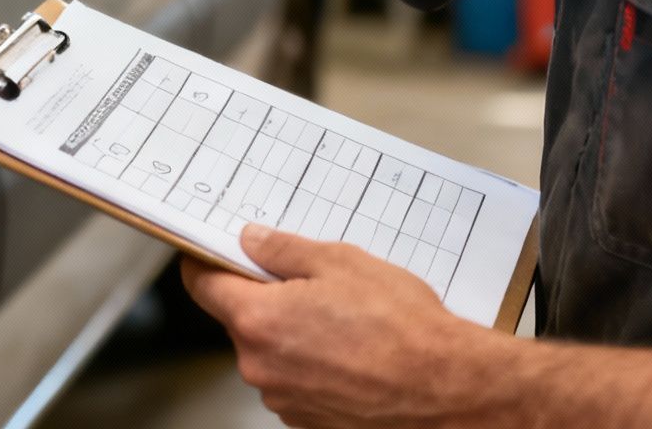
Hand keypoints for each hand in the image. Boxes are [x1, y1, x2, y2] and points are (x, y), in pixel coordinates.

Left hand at [182, 224, 502, 426]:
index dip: (206, 262)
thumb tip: (251, 241)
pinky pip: (295, 382)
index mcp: (258, 320)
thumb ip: (283, 251)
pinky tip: (350, 354)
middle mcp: (261, 367)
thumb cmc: (403, 330)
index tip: (212, 251)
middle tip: (310, 285)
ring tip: (344, 324)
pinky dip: (312, 366)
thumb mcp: (341, 263)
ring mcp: (284, 400)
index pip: (202, 285)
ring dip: (292, 336)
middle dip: (265, 299)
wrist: (450, 389)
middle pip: (240, 320)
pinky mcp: (308, 421)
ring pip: (270, 353)